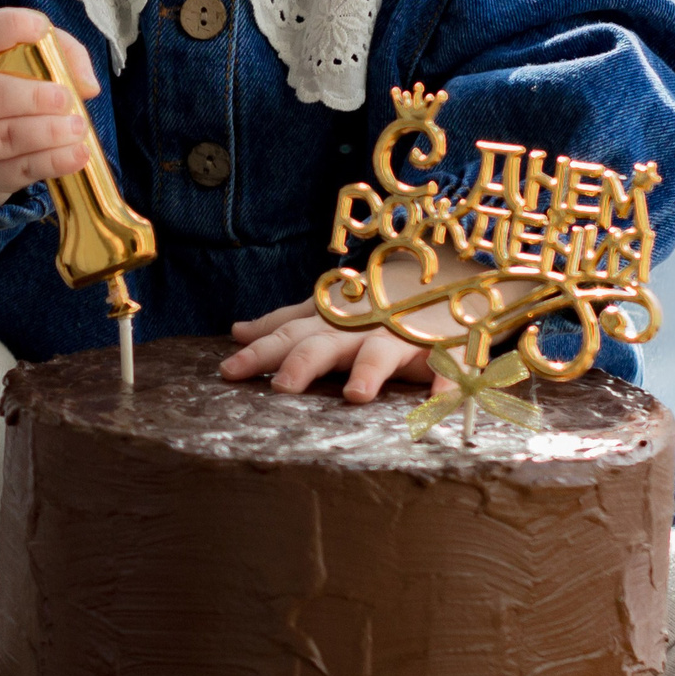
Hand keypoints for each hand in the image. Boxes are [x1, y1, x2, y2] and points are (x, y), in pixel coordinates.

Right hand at [0, 9, 100, 209]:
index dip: (6, 28)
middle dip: (30, 98)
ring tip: (78, 127)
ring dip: (44, 134)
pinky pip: (11, 172)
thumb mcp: (9, 49)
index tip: (40, 27)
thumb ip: (54, 49)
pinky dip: (49, 164)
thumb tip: (86, 84)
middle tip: (66, 98)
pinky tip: (76, 154)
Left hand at [221, 301, 435, 400]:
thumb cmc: (375, 303)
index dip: (259, 352)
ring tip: (355, 395)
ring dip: (370, 370)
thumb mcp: (328, 311)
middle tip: (283, 386)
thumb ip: (285, 323)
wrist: (446, 276)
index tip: (227, 372)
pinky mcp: (444, 348)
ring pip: (383, 352)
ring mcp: (403, 337)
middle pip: (328, 343)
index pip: (288, 336)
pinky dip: (446, 381)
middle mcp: (361, 328)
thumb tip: (238, 332)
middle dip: (304, 362)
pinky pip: (447, 365)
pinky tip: (440, 399)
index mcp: (332, 322)